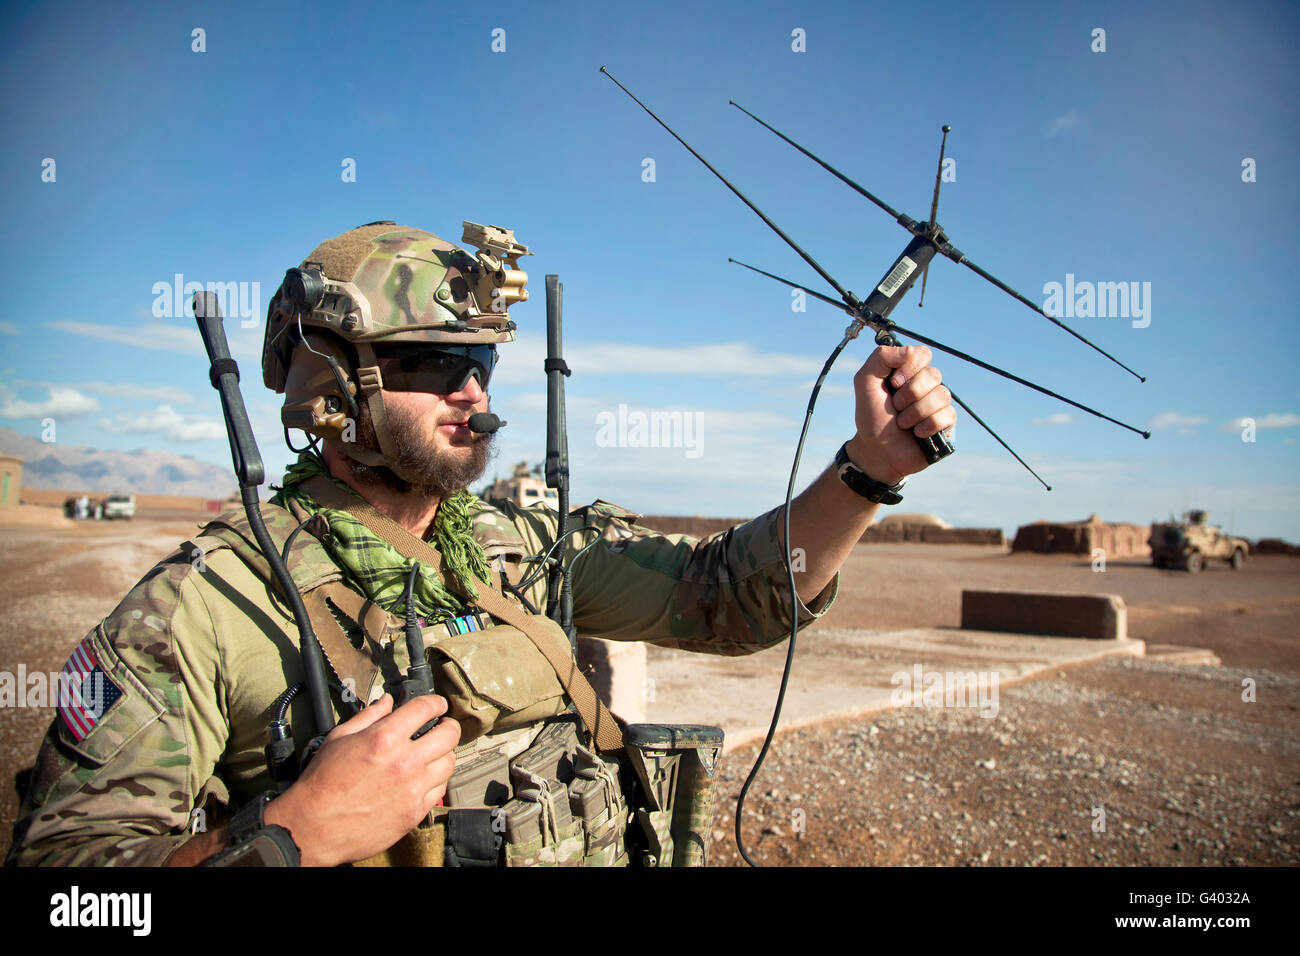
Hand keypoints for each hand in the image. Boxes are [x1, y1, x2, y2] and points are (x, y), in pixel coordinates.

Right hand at [264, 693, 459, 866]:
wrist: (314, 826)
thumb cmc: (322, 783)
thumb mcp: (340, 738)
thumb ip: (369, 716)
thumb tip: (387, 702)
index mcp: (384, 738)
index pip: (425, 708)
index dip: (436, 702)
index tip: (437, 705)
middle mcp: (404, 762)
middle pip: (449, 734)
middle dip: (448, 726)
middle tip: (442, 727)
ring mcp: (412, 788)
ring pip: (449, 762)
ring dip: (443, 754)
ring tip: (433, 754)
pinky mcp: (414, 812)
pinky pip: (440, 789)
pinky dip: (436, 780)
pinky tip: (424, 777)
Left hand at [846, 345, 955, 485]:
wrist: (878, 451)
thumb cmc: (872, 417)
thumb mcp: (865, 383)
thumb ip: (880, 359)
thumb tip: (908, 350)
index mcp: (908, 371)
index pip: (922, 353)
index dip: (909, 367)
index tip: (894, 383)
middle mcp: (926, 384)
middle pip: (933, 374)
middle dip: (909, 394)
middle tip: (895, 407)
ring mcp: (938, 403)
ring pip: (941, 395)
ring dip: (915, 413)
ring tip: (903, 423)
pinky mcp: (946, 422)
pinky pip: (947, 415)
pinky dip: (926, 426)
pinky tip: (916, 433)